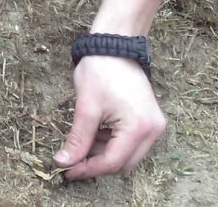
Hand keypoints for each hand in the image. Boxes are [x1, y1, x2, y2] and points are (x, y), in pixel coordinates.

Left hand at [54, 56, 165, 178]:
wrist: (115, 44)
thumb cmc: (100, 71)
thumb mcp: (85, 107)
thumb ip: (77, 139)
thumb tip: (63, 163)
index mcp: (139, 128)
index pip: (112, 162)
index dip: (88, 169)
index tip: (67, 172)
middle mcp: (153, 130)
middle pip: (123, 163)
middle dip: (97, 164)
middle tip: (72, 161)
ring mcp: (154, 125)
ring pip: (128, 155)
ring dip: (105, 154)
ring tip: (82, 145)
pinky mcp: (150, 119)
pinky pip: (132, 143)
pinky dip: (113, 143)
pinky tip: (96, 134)